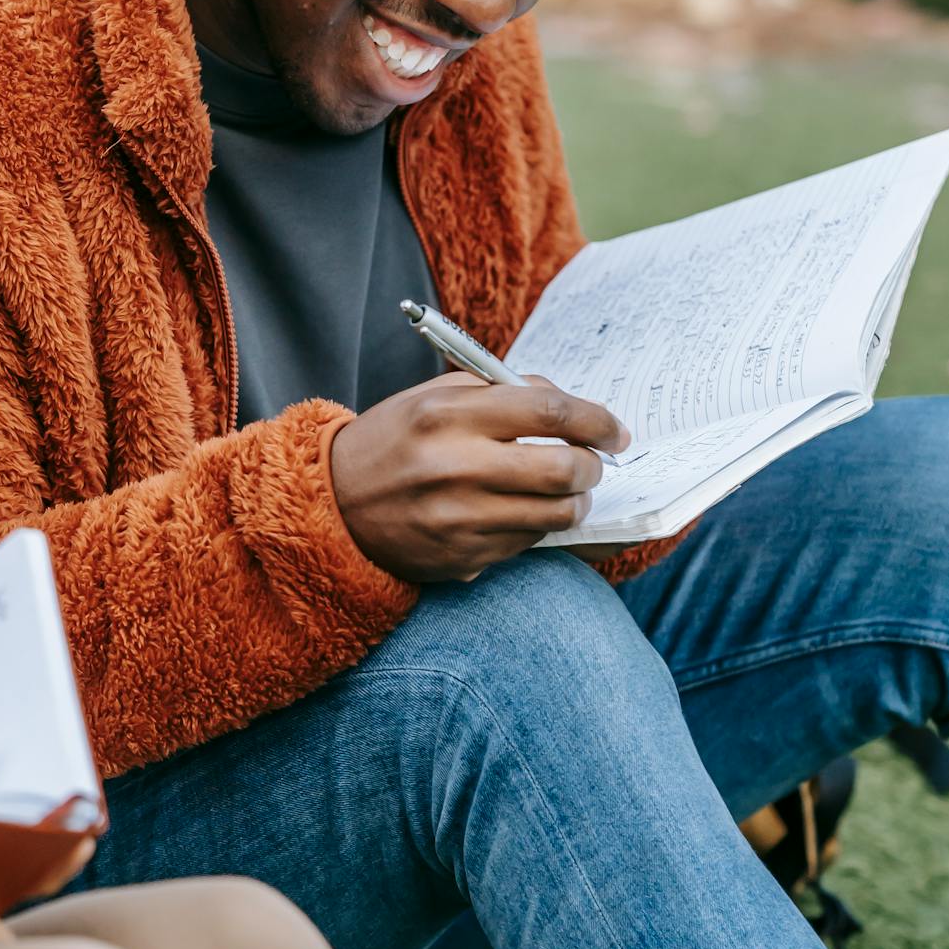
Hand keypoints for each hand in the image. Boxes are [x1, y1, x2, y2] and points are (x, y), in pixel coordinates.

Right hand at [331, 373, 627, 585]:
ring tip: (564, 490)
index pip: (548, 411)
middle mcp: (454, 466)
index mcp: (447, 414)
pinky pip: (529, 542)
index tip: (614, 430)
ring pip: (557, 513)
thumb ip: (500, 391)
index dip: (596, 420)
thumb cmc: (395, 442)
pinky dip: (538, 526)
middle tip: (591, 462)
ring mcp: (458, 518)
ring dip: (575, 501)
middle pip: (564, 468)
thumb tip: (569, 405)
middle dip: (592, 465)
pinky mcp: (462, 557)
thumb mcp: (433, 398)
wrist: (334, 506)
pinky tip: (520, 512)